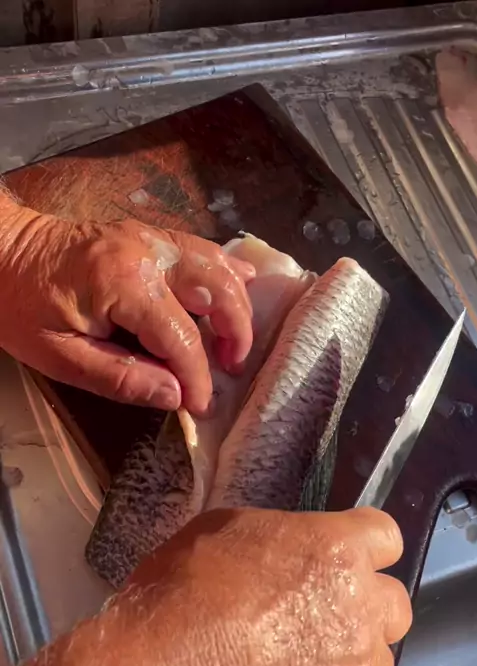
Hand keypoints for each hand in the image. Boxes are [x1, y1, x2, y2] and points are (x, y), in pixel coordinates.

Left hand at [0, 204, 253, 413]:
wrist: (0, 249)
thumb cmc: (20, 305)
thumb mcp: (59, 355)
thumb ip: (120, 376)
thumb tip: (174, 395)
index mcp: (124, 284)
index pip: (182, 338)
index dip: (198, 378)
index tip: (201, 407)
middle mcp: (149, 252)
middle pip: (218, 291)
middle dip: (234, 335)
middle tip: (231, 370)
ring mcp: (153, 236)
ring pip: (219, 265)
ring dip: (237, 306)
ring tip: (233, 343)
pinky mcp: (151, 233)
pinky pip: (203, 249)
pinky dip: (226, 274)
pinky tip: (238, 293)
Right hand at [135, 506, 411, 665]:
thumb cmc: (182, 595)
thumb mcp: (225, 532)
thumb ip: (282, 540)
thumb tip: (291, 557)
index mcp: (338, 550)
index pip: (386, 537)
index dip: (362, 549)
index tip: (338, 564)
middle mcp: (364, 607)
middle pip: (393, 604)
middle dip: (364, 610)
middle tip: (315, 623)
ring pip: (377, 662)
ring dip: (347, 663)